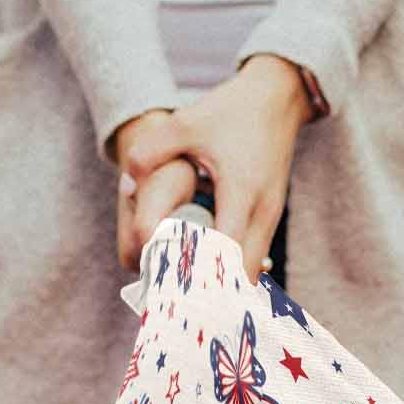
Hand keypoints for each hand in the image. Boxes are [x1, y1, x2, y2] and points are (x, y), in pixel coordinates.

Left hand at [118, 55, 312, 277]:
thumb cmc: (232, 110)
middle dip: (213, 296)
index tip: (176, 296)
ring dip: (223, 287)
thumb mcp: (186, 123)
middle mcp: (262, 213)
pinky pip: (252, 259)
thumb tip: (125, 184)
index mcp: (241, 193)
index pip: (225, 255)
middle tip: (179, 307)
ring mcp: (271, 218)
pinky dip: (232, 273)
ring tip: (190, 298)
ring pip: (250, 273)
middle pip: (242, 277)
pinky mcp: (270, 218)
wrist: (278, 96)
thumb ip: (151, 151)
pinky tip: (207, 278)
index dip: (202, 279)